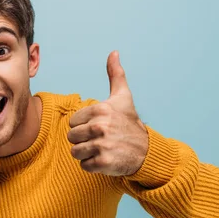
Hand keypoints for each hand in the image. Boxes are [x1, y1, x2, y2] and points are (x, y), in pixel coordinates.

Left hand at [67, 51, 147, 175]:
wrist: (146, 151)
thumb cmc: (130, 122)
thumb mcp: (123, 97)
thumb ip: (115, 74)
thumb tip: (113, 52)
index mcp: (100, 110)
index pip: (72, 122)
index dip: (83, 126)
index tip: (99, 127)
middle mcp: (100, 127)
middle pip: (71, 137)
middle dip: (83, 140)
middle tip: (100, 139)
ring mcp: (102, 145)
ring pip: (75, 152)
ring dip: (86, 154)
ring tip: (101, 149)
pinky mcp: (103, 162)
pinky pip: (84, 165)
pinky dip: (92, 165)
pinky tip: (105, 159)